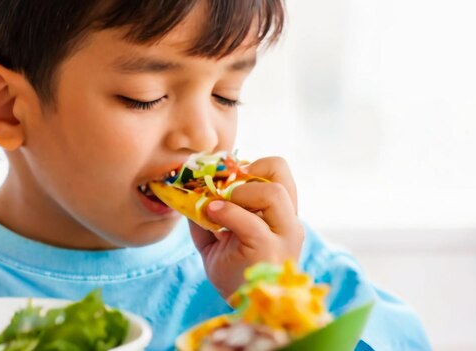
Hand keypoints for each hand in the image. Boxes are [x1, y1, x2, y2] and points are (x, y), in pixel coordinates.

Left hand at [189, 156, 304, 299]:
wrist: (245, 310)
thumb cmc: (234, 275)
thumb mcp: (217, 240)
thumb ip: (207, 216)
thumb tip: (186, 193)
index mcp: (281, 215)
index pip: (277, 170)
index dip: (250, 165)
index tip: (226, 178)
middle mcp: (289, 221)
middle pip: (280, 169)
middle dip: (246, 169)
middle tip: (225, 185)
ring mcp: (283, 235)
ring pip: (271, 191)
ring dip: (238, 192)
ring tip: (217, 204)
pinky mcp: (268, 248)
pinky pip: (248, 220)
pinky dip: (225, 211)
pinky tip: (210, 213)